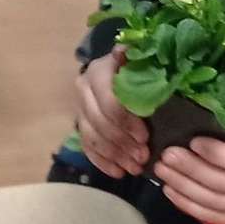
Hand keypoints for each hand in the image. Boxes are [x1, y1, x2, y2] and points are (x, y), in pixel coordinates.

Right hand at [76, 52, 148, 178]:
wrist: (117, 70)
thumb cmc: (136, 67)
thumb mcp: (140, 61)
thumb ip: (138, 59)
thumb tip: (127, 51)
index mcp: (99, 72)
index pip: (109, 102)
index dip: (126, 121)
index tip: (145, 136)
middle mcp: (83, 89)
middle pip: (100, 123)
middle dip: (122, 143)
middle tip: (143, 157)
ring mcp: (79, 109)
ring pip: (93, 137)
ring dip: (115, 156)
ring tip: (135, 168)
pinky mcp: (80, 125)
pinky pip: (87, 147)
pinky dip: (102, 162)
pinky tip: (118, 172)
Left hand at [155, 90, 224, 223]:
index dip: (218, 155)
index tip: (193, 141)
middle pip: (223, 184)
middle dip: (191, 169)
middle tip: (167, 153)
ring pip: (213, 201)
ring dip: (184, 186)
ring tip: (160, 168)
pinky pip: (210, 216)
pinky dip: (187, 205)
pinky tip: (169, 190)